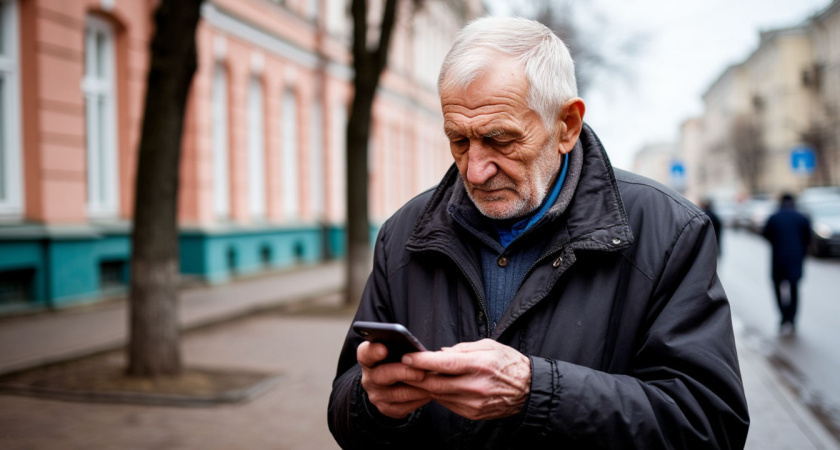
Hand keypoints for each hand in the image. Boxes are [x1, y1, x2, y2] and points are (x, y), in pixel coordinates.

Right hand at [358, 341, 431, 418]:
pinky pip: (404, 407)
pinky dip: (419, 400)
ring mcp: (376, 395)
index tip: (384, 348)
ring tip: (434, 383)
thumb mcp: (395, 350)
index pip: (365, 353)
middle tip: (421, 372)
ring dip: (418, 389)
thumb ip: (401, 347)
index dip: (373, 351)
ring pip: (397, 394)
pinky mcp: (387, 409)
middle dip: (404, 373)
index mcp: (368, 359)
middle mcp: (369, 378)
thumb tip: (418, 351)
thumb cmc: (397, 359)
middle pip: (382, 375)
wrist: (393, 383)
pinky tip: (430, 393)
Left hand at [402, 339, 529, 420]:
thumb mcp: (488, 346)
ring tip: (417, 375)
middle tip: (404, 368)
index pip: (444, 364)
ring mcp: (473, 403)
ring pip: (439, 395)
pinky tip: (438, 386)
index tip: (407, 356)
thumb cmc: (508, 363)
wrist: (529, 390)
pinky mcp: (473, 414)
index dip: (422, 361)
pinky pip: (448, 404)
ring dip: (426, 386)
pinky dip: (439, 395)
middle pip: (435, 384)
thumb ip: (461, 349)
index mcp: (479, 365)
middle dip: (416, 376)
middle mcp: (475, 386)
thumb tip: (439, 353)